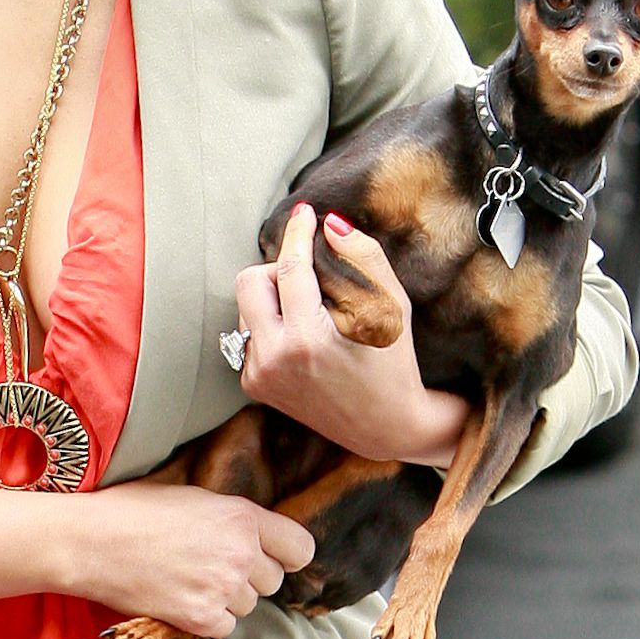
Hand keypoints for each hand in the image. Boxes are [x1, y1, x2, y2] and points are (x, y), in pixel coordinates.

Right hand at [68, 480, 314, 638]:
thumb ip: (229, 517)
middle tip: (212, 566)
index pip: (301, 548)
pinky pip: (225, 627)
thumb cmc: (133, 510)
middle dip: (249, 577)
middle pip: (273, 581)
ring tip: (189, 579)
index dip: (286, 555)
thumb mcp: (191, 496)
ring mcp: (223, 588)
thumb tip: (250, 531)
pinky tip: (181, 599)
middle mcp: (241, 553)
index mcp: (242, 516)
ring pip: (248, 606)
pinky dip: (208, 619)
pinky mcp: (202, 618)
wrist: (92, 541)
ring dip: (227, 599)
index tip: (271, 556)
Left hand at [234, 203, 467, 465]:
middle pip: (249, 281)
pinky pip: (248, 335)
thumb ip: (363, 257)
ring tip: (309, 313)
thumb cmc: (394, 361)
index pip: (290, 268)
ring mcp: (260, 374)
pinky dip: (271, 326)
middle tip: (309, 276)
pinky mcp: (253, 385)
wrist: (384, 426)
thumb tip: (330, 223)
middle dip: (277, 269)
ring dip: (273, 299)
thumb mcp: (391, 306)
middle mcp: (275, 358)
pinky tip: (301, 340)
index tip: (305, 213)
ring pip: (245, 308)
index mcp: (309, 338)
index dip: (297, 233)